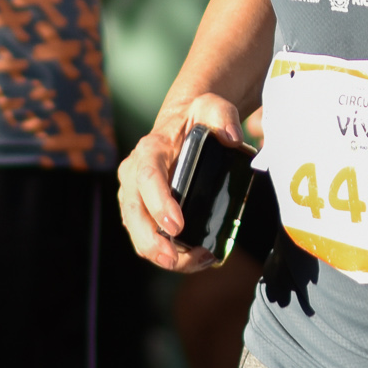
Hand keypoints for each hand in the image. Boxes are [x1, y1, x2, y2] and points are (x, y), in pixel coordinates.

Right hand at [118, 93, 248, 272]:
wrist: (182, 124)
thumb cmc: (197, 118)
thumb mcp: (212, 107)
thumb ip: (224, 116)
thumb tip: (233, 137)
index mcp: (151, 150)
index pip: (148, 177)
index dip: (159, 203)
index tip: (177, 225)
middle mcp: (134, 174)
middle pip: (134, 213)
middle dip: (151, 241)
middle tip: (175, 259)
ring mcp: (135, 195)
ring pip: (138, 232)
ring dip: (161, 253)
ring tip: (198, 260)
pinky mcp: (142, 211)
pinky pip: (148, 238)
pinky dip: (169, 253)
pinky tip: (196, 257)